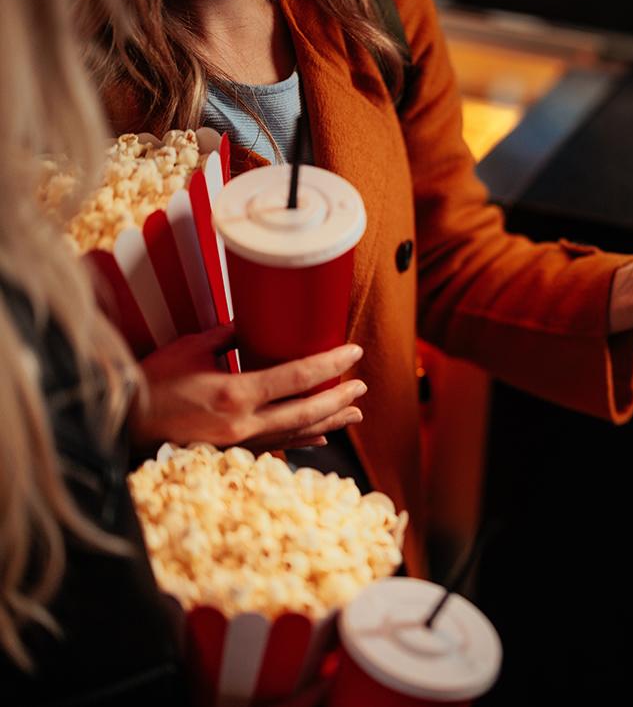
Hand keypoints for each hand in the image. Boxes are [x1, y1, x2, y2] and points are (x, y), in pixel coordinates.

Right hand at [128, 324, 366, 451]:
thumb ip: (229, 336)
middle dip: (339, 398)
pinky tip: (320, 437)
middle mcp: (244, 424)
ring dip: (329, 422)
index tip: (353, 352)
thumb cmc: (154, 382)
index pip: (298, 377)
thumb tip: (255, 324)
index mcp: (236, 394)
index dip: (331, 364)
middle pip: (307, 412)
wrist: (125, 426)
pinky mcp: (234, 454)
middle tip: (361, 385)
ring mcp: (241, 444)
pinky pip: (278, 447)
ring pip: (297, 434)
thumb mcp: (191, 348)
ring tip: (354, 412)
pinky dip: (302, 441)